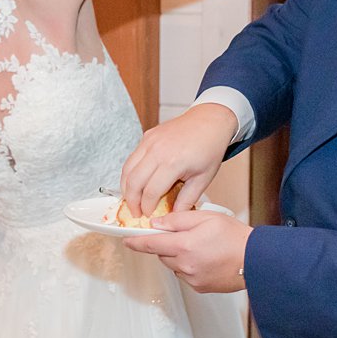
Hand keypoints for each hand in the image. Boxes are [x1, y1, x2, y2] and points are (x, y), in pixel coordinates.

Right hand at [120, 103, 236, 220]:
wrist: (210, 121)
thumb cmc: (210, 148)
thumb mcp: (203, 178)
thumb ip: (187, 199)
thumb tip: (174, 215)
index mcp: (173, 162)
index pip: (151, 192)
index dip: (147, 207)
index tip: (148, 216)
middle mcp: (157, 151)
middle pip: (133, 182)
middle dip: (131, 201)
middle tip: (135, 212)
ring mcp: (149, 141)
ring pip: (127, 169)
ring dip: (126, 188)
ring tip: (132, 200)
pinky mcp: (147, 136)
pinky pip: (132, 158)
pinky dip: (130, 173)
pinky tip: (136, 183)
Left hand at [124, 208, 250, 292]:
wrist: (257, 260)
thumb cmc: (235, 237)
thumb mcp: (206, 217)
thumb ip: (178, 219)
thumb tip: (157, 223)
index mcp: (184, 246)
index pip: (150, 244)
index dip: (136, 241)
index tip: (126, 240)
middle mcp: (184, 265)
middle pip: (162, 254)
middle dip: (166, 245)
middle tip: (184, 235)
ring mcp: (192, 279)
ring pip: (174, 265)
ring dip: (178, 256)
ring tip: (200, 246)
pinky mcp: (200, 287)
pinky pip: (185, 275)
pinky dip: (189, 266)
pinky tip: (205, 258)